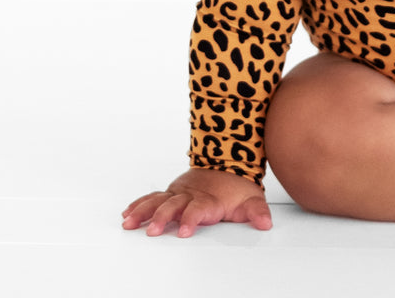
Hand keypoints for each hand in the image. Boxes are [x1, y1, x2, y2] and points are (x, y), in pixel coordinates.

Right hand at [122, 167, 271, 237]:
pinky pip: (153, 197)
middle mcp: (190, 196)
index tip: (184, 231)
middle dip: (163, 217)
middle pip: (174, 206)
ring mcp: (179, 193)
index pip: (199, 210)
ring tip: (130, 222)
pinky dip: (140, 204)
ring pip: (158, 201)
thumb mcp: (251, 199)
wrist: (228, 162)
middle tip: (153, 230)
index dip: (192, 219)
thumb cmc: (237, 186)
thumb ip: (257, 212)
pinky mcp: (171, 193)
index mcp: (208, 200)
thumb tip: (265, 223)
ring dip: (144, 211)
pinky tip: (128, 214)